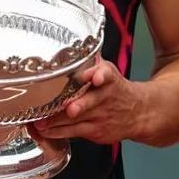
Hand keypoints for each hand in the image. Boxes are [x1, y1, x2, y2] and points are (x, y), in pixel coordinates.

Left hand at [31, 58, 145, 144]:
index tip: (96, 76)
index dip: (100, 74)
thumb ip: (92, 62)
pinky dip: (57, 131)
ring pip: (77, 120)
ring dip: (57, 121)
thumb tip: (75, 47)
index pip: (106, 74)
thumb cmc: (117, 90)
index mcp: (109, 79)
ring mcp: (100, 116)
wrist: (138, 112)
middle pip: (90, 101)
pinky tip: (45, 130)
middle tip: (69, 107)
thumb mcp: (110, 71)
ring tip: (41, 122)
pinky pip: (73, 132)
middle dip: (79, 105)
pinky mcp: (95, 131)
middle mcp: (104, 97)